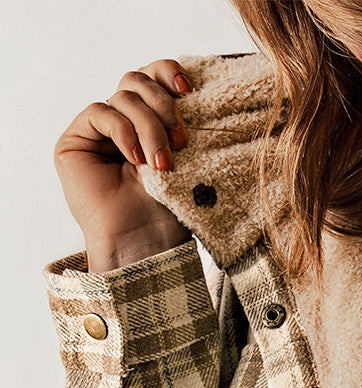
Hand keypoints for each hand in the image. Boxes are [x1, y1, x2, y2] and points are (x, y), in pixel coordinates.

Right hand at [52, 58, 193, 270]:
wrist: (147, 245)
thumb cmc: (169, 212)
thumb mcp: (183, 158)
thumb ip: (176, 119)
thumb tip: (187, 86)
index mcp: (147, 121)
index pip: (152, 76)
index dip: (168, 73)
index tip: (190, 91)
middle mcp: (122, 123)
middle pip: (137, 82)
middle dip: (164, 107)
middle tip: (180, 143)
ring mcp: (98, 132)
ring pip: (123, 96)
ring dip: (149, 127)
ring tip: (162, 163)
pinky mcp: (75, 142)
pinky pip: (100, 112)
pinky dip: (123, 131)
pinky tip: (136, 159)